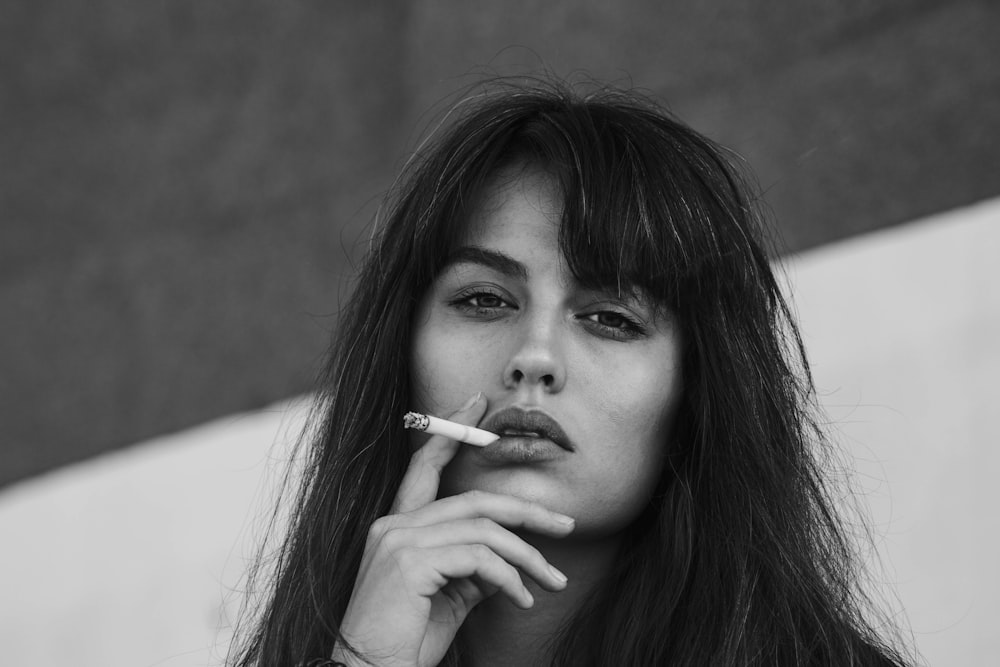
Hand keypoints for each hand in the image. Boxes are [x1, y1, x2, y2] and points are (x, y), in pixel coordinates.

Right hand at [333, 392, 574, 666]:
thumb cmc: (406, 642)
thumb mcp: (448, 598)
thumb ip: (472, 568)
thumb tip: (509, 560)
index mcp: (396, 527)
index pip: (424, 468)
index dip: (450, 432)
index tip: (476, 404)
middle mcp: (393, 526)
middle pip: (473, 500)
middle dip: (525, 511)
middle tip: (566, 525)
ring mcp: (398, 541)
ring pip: (483, 530)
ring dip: (528, 557)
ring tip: (553, 583)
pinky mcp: (409, 563)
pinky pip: (478, 558)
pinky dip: (510, 578)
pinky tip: (523, 600)